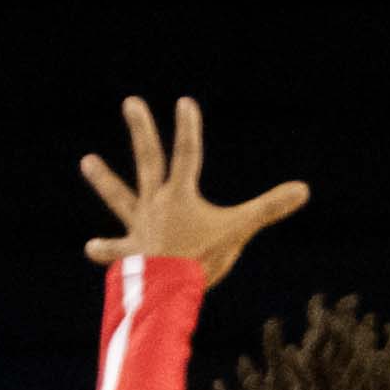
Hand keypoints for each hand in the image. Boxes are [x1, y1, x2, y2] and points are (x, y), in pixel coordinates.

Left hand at [78, 95, 306, 281]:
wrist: (167, 287)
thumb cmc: (202, 257)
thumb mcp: (239, 230)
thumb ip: (269, 208)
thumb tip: (303, 189)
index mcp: (180, 195)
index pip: (187, 153)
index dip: (188, 128)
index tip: (184, 102)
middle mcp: (155, 204)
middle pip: (148, 160)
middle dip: (141, 131)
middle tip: (131, 103)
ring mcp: (140, 226)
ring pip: (119, 197)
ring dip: (104, 180)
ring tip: (86, 161)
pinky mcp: (132, 252)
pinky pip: (117, 251)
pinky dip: (105, 250)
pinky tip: (91, 247)